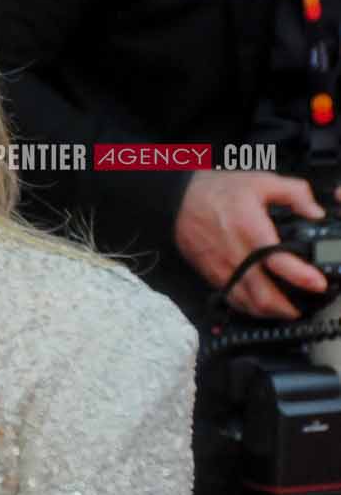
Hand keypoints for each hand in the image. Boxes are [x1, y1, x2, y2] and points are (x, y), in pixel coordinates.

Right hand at [174, 170, 330, 317]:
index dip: (301, 277)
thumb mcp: (260, 181)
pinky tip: (261, 305)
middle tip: (305, 306)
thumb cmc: (216, 192)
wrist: (177, 200)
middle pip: (263, 294)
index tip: (317, 284)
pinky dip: (250, 308)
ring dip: (270, 312)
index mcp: (250, 229)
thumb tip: (315, 212)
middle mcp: (236, 254)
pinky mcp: (213, 274)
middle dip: (288, 308)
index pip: (278, 261)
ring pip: (248, 303)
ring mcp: (222, 268)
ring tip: (287, 310)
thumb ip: (294, 193)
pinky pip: (233, 299)